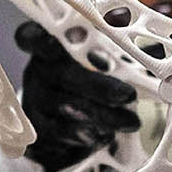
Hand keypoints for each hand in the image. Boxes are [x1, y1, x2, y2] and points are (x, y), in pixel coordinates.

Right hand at [13, 21, 137, 171]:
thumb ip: (109, 49)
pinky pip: (62, 135)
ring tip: (130, 122)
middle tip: (127, 95)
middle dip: (98, 86)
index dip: (42, 39)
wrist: (71, 119)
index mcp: (48, 44)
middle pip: (62, 74)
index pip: (32, 36)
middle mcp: (37, 71)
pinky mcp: (39, 132)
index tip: (59, 44)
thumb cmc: (90, 77)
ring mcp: (34, 102)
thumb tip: (140, 42)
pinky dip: (89, 135)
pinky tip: (107, 135)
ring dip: (102, 116)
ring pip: (65, 108)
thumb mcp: (98, 58)